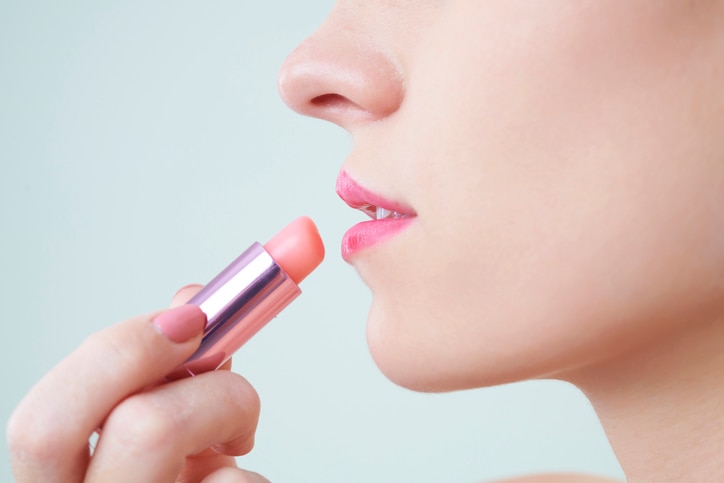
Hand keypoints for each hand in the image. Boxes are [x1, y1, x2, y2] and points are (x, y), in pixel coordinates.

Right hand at [7, 285, 268, 482]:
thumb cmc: (169, 481)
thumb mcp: (148, 434)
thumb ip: (160, 373)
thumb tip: (192, 304)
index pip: (43, 424)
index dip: (119, 355)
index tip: (191, 318)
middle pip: (142, 428)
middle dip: (207, 388)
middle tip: (230, 371)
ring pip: (210, 460)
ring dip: (237, 419)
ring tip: (235, 438)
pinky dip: (249, 473)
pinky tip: (234, 479)